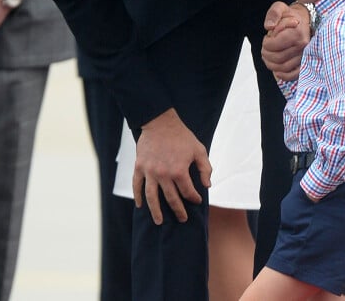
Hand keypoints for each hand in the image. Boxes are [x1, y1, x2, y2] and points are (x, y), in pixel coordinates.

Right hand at [133, 108, 211, 224]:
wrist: (160, 122)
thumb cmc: (182, 136)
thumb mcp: (199, 150)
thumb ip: (205, 168)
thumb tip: (207, 185)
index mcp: (179, 170)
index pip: (188, 192)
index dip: (194, 198)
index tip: (196, 200)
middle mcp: (163, 174)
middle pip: (171, 199)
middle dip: (178, 211)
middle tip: (182, 219)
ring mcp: (150, 172)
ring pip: (151, 197)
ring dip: (155, 211)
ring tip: (159, 222)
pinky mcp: (139, 167)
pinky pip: (137, 185)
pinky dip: (138, 196)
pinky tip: (140, 206)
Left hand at [261, 2, 310, 80]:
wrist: (305, 21)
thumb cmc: (290, 15)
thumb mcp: (279, 7)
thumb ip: (273, 14)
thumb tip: (269, 27)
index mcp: (296, 32)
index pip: (273, 45)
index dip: (265, 43)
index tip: (267, 38)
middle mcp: (303, 46)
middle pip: (277, 58)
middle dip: (266, 53)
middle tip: (266, 48)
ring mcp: (305, 56)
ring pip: (282, 68)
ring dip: (271, 64)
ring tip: (269, 56)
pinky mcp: (305, 63)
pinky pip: (293, 75)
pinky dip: (282, 75)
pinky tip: (276, 70)